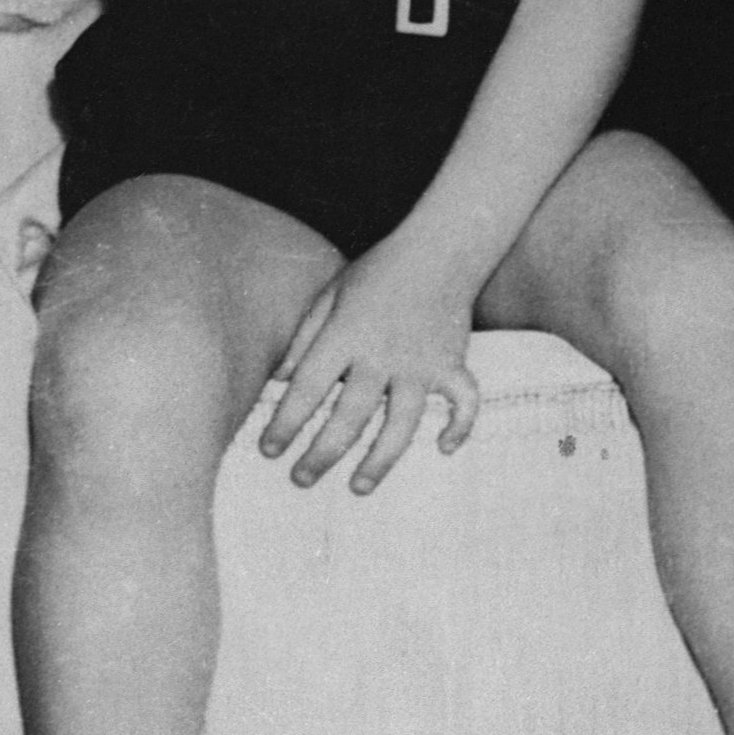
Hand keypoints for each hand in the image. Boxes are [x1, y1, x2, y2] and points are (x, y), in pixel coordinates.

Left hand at [260, 247, 482, 493]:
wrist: (441, 247)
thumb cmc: (378, 271)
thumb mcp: (329, 295)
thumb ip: (304, 338)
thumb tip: (281, 382)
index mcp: (345, 336)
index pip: (308, 389)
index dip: (285, 423)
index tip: (269, 450)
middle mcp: (382, 355)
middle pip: (349, 417)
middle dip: (322, 453)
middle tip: (300, 479)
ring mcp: (422, 363)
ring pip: (401, 423)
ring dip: (380, 460)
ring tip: (359, 487)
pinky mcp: (453, 363)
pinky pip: (464, 402)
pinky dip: (460, 426)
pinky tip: (446, 448)